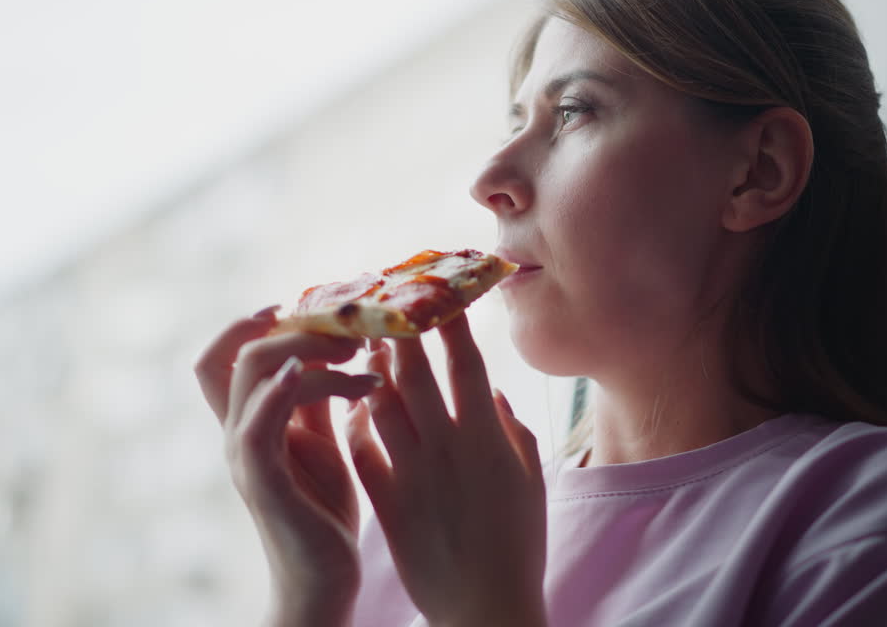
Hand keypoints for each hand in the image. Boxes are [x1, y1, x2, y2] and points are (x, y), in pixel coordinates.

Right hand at [194, 305, 379, 625]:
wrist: (324, 580)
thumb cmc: (324, 511)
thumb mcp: (325, 441)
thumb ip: (319, 398)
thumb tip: (342, 346)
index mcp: (251, 420)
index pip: (225, 354)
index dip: (253, 321)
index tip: (306, 306)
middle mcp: (238, 432)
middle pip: (234, 351)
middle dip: (297, 328)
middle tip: (353, 331)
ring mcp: (245, 455)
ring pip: (252, 373)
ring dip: (309, 351)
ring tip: (362, 356)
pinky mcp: (261, 481)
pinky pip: (257, 423)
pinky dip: (283, 390)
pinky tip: (323, 375)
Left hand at [346, 315, 546, 626]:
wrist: (485, 606)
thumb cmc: (518, 544)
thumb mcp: (529, 481)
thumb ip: (513, 431)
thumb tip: (494, 392)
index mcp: (488, 438)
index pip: (466, 363)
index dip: (452, 323)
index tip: (440, 292)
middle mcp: (447, 448)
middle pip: (415, 372)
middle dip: (399, 330)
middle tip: (385, 300)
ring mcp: (413, 475)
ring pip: (380, 404)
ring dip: (372, 372)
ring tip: (366, 350)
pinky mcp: (387, 503)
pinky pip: (362, 450)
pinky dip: (357, 423)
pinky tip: (356, 409)